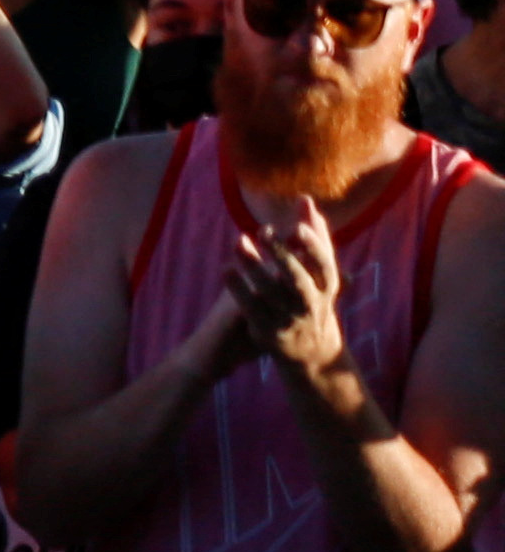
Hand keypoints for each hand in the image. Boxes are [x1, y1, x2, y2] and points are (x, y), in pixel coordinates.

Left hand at [227, 192, 349, 376]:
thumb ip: (313, 236)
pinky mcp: (269, 331)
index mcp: (326, 287)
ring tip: (238, 241)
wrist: (313, 353)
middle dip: (282, 256)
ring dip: (254, 267)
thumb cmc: (312, 298)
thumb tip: (305, 198)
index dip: (314, 247)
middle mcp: (310, 304)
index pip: (325, 266)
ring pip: (271, 293)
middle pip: (298, 280)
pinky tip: (226, 268)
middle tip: (263, 230)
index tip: (297, 226)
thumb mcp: (318, 272)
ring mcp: (289, 319)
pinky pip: (251, 309)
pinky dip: (239, 289)